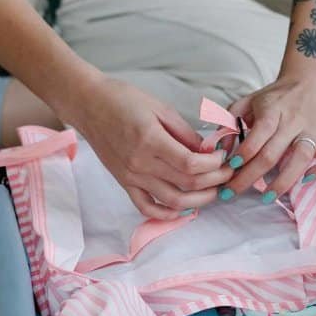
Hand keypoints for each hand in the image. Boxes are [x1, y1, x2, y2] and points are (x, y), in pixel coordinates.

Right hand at [59, 75, 231, 219]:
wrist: (89, 105)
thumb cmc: (123, 100)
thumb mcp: (160, 108)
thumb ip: (185, 133)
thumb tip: (207, 152)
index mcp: (151, 141)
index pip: (191, 164)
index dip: (214, 164)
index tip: (222, 156)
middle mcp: (140, 163)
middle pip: (187, 184)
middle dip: (214, 181)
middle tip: (227, 173)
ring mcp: (131, 176)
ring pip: (172, 201)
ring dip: (199, 201)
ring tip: (213, 191)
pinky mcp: (124, 182)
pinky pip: (146, 207)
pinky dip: (166, 214)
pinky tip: (183, 210)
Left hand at [223, 72, 315, 199]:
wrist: (311, 80)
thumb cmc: (274, 96)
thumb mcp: (247, 102)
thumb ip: (228, 122)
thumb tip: (218, 149)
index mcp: (272, 110)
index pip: (259, 134)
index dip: (244, 152)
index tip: (230, 167)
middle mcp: (293, 121)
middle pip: (272, 153)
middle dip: (250, 176)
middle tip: (232, 193)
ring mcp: (312, 130)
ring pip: (301, 158)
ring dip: (283, 181)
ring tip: (266, 197)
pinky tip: (305, 181)